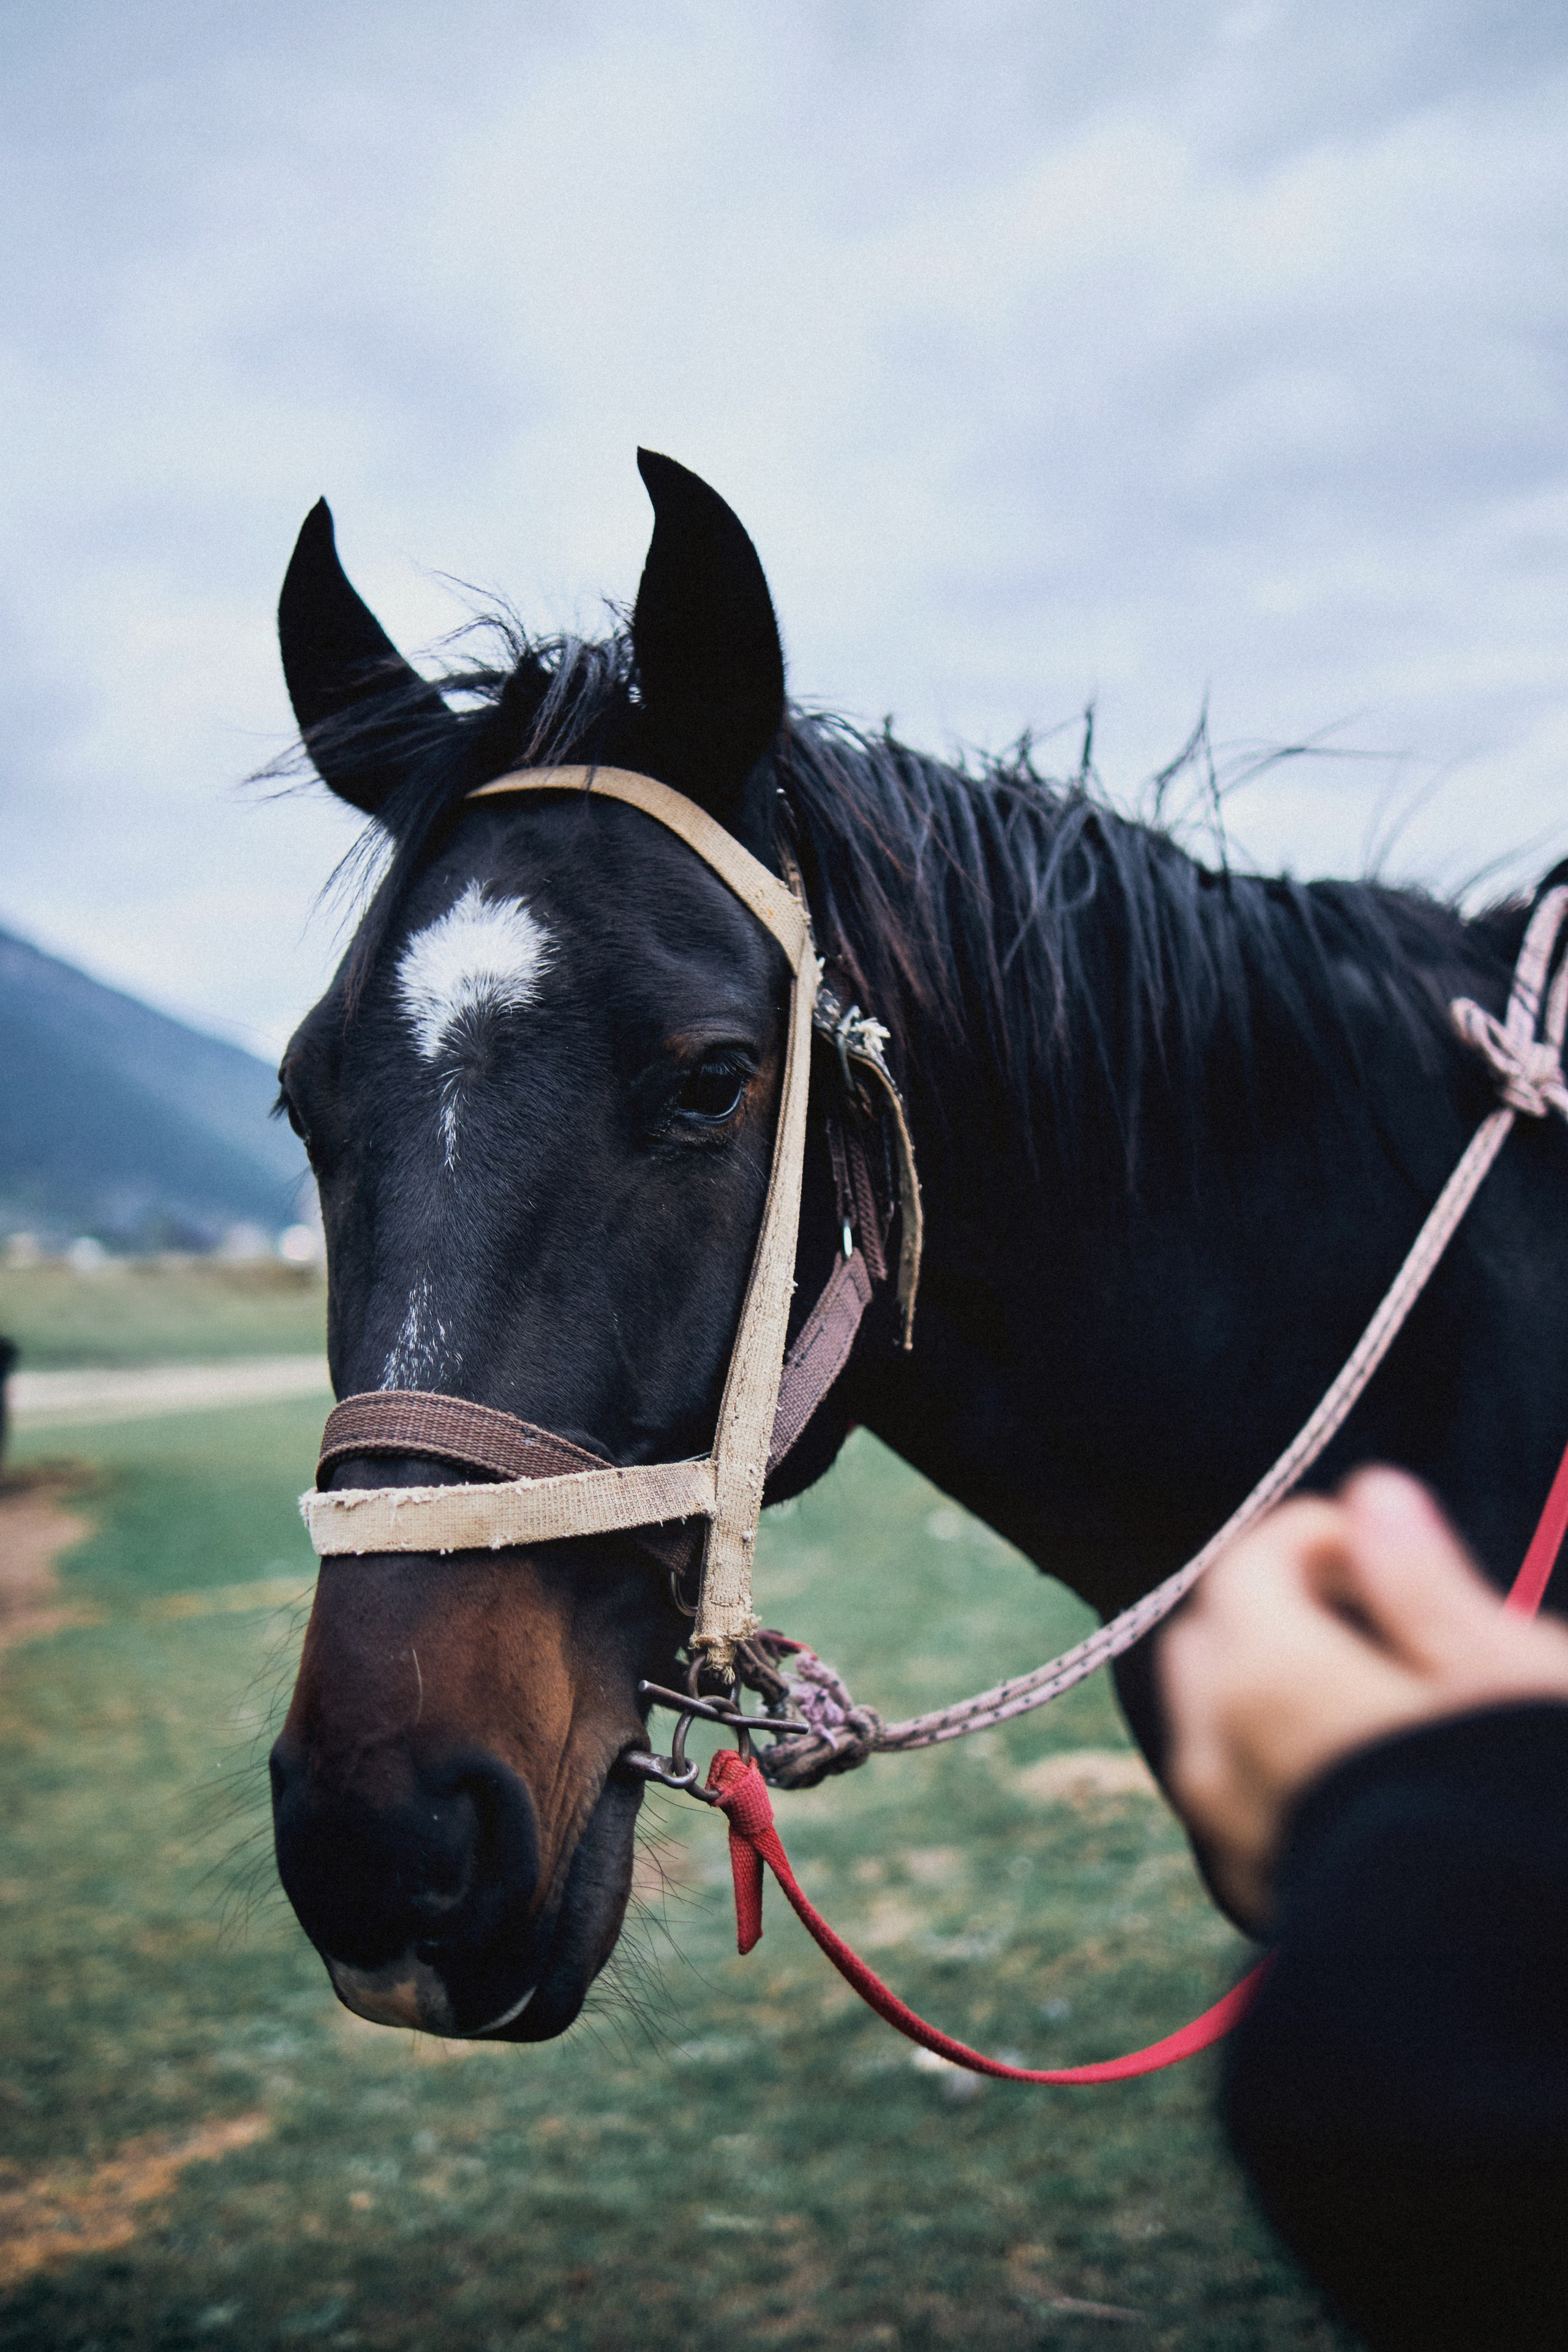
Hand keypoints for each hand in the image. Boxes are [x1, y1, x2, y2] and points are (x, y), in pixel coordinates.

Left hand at [1159, 1468, 1567, 1930]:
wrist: (1536, 1997)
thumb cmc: (1542, 1811)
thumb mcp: (1513, 1680)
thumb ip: (1427, 1588)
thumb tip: (1374, 1496)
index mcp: (1273, 1685)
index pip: (1246, 1568)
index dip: (1313, 1539)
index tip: (1387, 1551)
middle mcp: (1228, 1763)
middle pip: (1209, 1643)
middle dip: (1276, 1607)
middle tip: (1380, 1613)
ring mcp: (1240, 1845)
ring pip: (1213, 1729)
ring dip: (1268, 1690)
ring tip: (1374, 1691)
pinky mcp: (1271, 1911)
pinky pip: (1241, 1809)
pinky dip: (1275, 1769)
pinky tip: (1358, 1774)